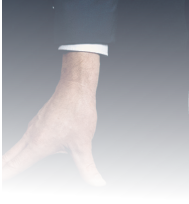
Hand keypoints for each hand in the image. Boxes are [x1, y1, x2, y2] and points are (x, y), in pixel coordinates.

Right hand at [0, 51, 104, 186]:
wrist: (76, 86)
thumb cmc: (78, 111)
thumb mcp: (83, 144)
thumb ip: (87, 167)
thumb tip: (97, 183)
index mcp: (38, 145)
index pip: (15, 167)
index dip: (2, 177)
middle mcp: (31, 136)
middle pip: (8, 158)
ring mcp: (33, 127)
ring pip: (14, 148)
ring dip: (5, 160)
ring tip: (0, 170)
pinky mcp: (38, 121)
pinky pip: (23, 139)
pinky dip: (15, 150)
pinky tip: (20, 152)